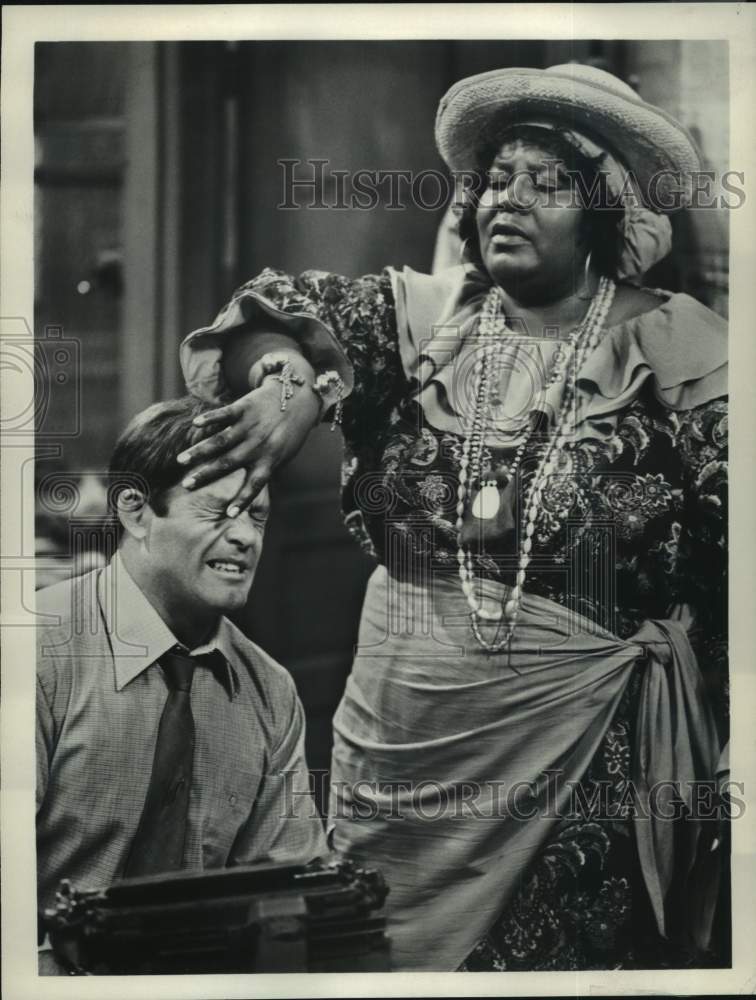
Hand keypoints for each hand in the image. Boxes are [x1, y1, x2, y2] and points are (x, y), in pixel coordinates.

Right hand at [176, 378, 320, 513]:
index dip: (242, 500)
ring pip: (221, 441)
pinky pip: (225, 414)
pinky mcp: (245, 407)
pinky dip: (210, 418)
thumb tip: (250, 492)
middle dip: (206, 475)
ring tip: (181, 460)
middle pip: (228, 463)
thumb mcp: (283, 456)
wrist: (297, 400)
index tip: (228, 515)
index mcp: (269, 461)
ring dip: (200, 451)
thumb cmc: (288, 434)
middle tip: (186, 485)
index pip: (254, 485)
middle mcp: (258, 445)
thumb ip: (265, 471)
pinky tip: (195, 423)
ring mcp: (250, 426)